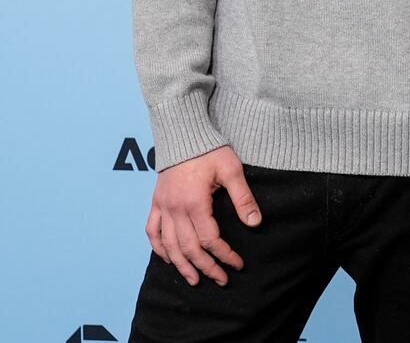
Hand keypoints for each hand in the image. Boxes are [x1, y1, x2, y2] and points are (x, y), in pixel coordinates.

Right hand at [145, 145, 260, 286]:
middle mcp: (175, 209)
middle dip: (206, 267)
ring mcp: (163, 207)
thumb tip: (255, 223)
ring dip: (181, 265)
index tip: (237, 264)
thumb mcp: (232, 170)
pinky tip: (168, 258)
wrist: (183, 133)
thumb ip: (243, 198)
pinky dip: (159, 248)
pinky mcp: (156, 202)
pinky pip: (152, 231)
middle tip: (221, 280)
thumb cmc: (210, 150)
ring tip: (194, 280)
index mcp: (195, 204)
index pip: (210, 239)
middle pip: (189, 248)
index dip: (225, 255)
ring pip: (168, 245)